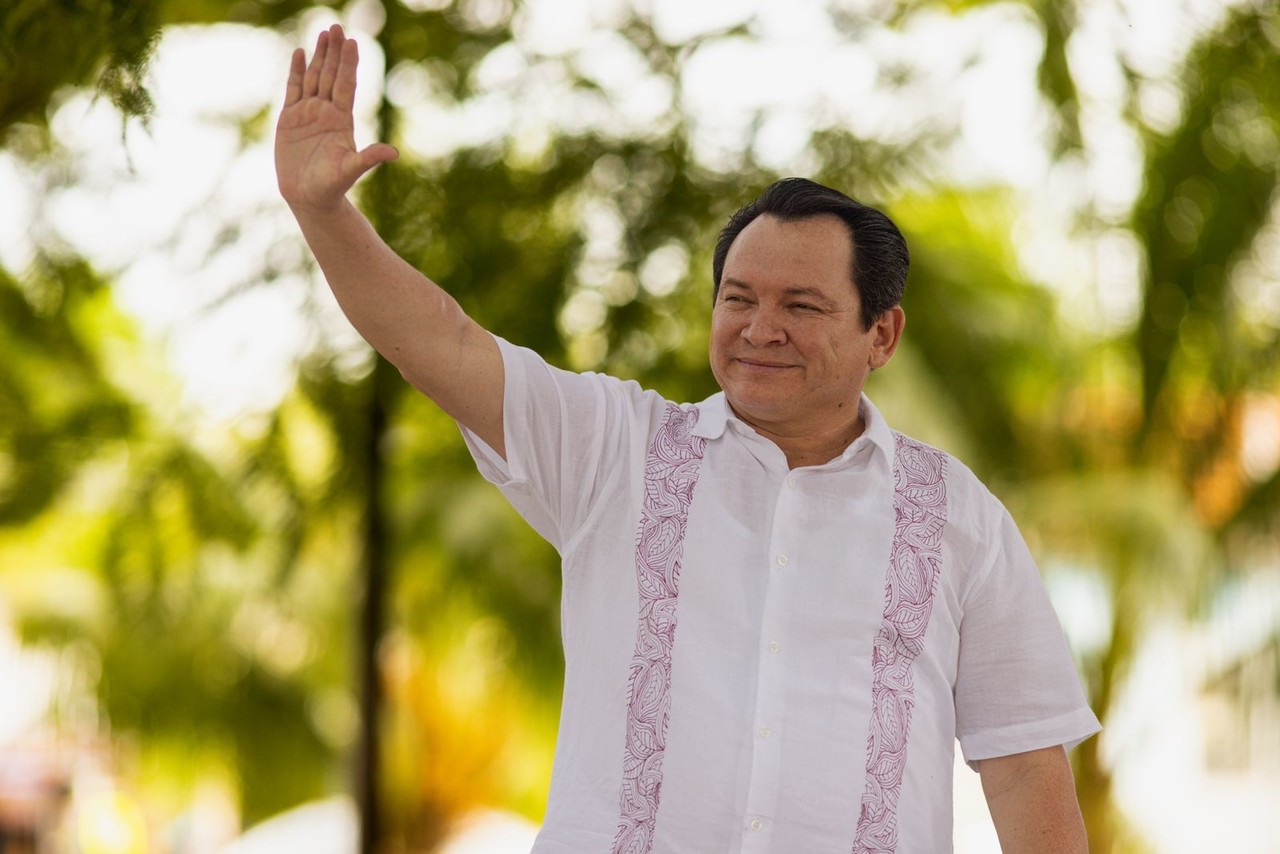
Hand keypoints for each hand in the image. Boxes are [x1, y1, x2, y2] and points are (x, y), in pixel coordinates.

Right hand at [275, 24, 396, 212]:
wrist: (309, 197)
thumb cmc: (332, 187)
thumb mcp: (350, 171)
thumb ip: (369, 159)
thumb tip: (392, 153)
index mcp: (342, 121)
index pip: (346, 86)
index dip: (349, 64)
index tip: (353, 42)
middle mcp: (326, 112)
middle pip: (331, 76)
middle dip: (334, 52)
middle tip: (337, 27)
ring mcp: (308, 113)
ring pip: (314, 78)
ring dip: (319, 56)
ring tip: (324, 33)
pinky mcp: (290, 119)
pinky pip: (293, 89)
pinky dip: (297, 71)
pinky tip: (300, 53)